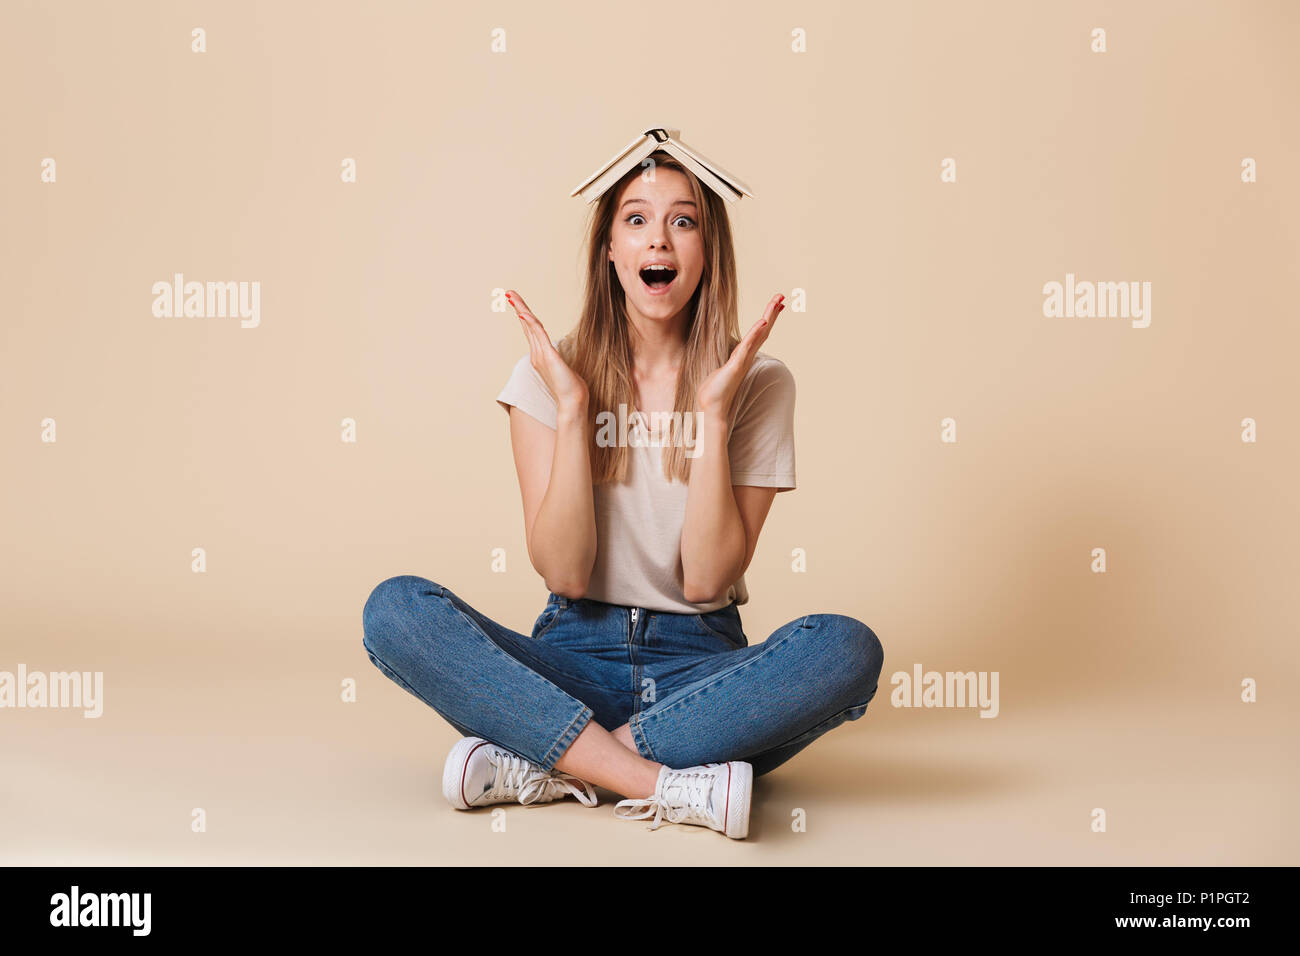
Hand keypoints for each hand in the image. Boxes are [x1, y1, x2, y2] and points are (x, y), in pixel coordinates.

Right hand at [506, 290, 588, 411]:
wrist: (573, 402)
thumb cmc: (571, 388)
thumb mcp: (564, 369)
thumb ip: (559, 361)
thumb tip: (560, 357)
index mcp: (540, 356)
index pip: (531, 331)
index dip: (524, 316)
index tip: (518, 304)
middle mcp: (537, 354)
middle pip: (526, 325)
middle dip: (519, 307)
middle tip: (509, 293)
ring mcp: (541, 355)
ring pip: (529, 327)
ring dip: (521, 309)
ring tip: (512, 296)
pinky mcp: (548, 356)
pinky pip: (538, 335)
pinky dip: (530, 323)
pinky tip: (523, 313)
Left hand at [695, 293, 785, 417]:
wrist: (711, 408)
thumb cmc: (714, 390)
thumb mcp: (721, 368)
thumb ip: (726, 360)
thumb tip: (726, 355)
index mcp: (743, 355)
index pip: (759, 332)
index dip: (768, 317)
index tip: (777, 304)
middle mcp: (746, 356)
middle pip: (763, 330)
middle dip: (772, 312)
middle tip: (781, 296)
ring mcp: (743, 360)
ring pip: (759, 335)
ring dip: (768, 318)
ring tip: (776, 303)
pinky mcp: (736, 365)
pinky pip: (747, 347)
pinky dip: (755, 334)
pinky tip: (762, 322)